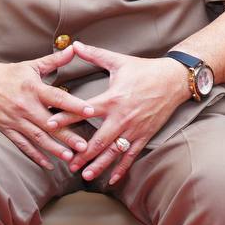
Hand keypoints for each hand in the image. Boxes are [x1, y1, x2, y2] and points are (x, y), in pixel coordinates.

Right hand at [0, 45, 95, 168]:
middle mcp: (25, 106)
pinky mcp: (6, 129)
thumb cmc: (8, 73)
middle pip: (50, 123)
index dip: (74, 104)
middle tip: (84, 146)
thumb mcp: (32, 65)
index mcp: (34, 89)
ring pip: (38, 137)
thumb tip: (74, 48)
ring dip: (54, 148)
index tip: (90, 111)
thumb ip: (54, 60)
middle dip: (67, 135)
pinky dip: (35, 155)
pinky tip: (48, 164)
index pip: (57, 98)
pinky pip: (23, 145)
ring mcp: (15, 120)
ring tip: (70, 157)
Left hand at [49, 42, 191, 184]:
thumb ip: (95, 55)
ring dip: (99, 164)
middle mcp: (122, 117)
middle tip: (68, 163)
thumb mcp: (119, 61)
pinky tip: (112, 179)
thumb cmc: (145, 70)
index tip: (50, 124)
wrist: (174, 80)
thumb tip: (75, 44)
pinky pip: (131, 155)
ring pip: (114, 151)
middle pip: (99, 139)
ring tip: (86, 175)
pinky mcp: (144, 135)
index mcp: (113, 98)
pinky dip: (121, 168)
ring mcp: (134, 128)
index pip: (85, 110)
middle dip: (82, 153)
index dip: (66, 117)